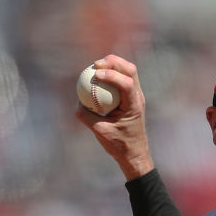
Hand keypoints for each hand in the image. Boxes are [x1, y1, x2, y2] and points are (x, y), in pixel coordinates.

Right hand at [74, 54, 154, 180]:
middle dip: (113, 62)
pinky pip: (121, 79)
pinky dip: (111, 74)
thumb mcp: (100, 132)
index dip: (112, 75)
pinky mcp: (130, 97)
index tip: (96, 75)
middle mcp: (138, 97)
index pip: (127, 83)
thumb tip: (77, 101)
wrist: (134, 153)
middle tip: (96, 64)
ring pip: (128, 71)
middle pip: (130, 69)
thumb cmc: (119, 145)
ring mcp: (136, 95)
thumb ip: (87, 116)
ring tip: (96, 66)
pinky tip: (97, 76)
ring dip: (113, 64)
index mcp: (134, 106)